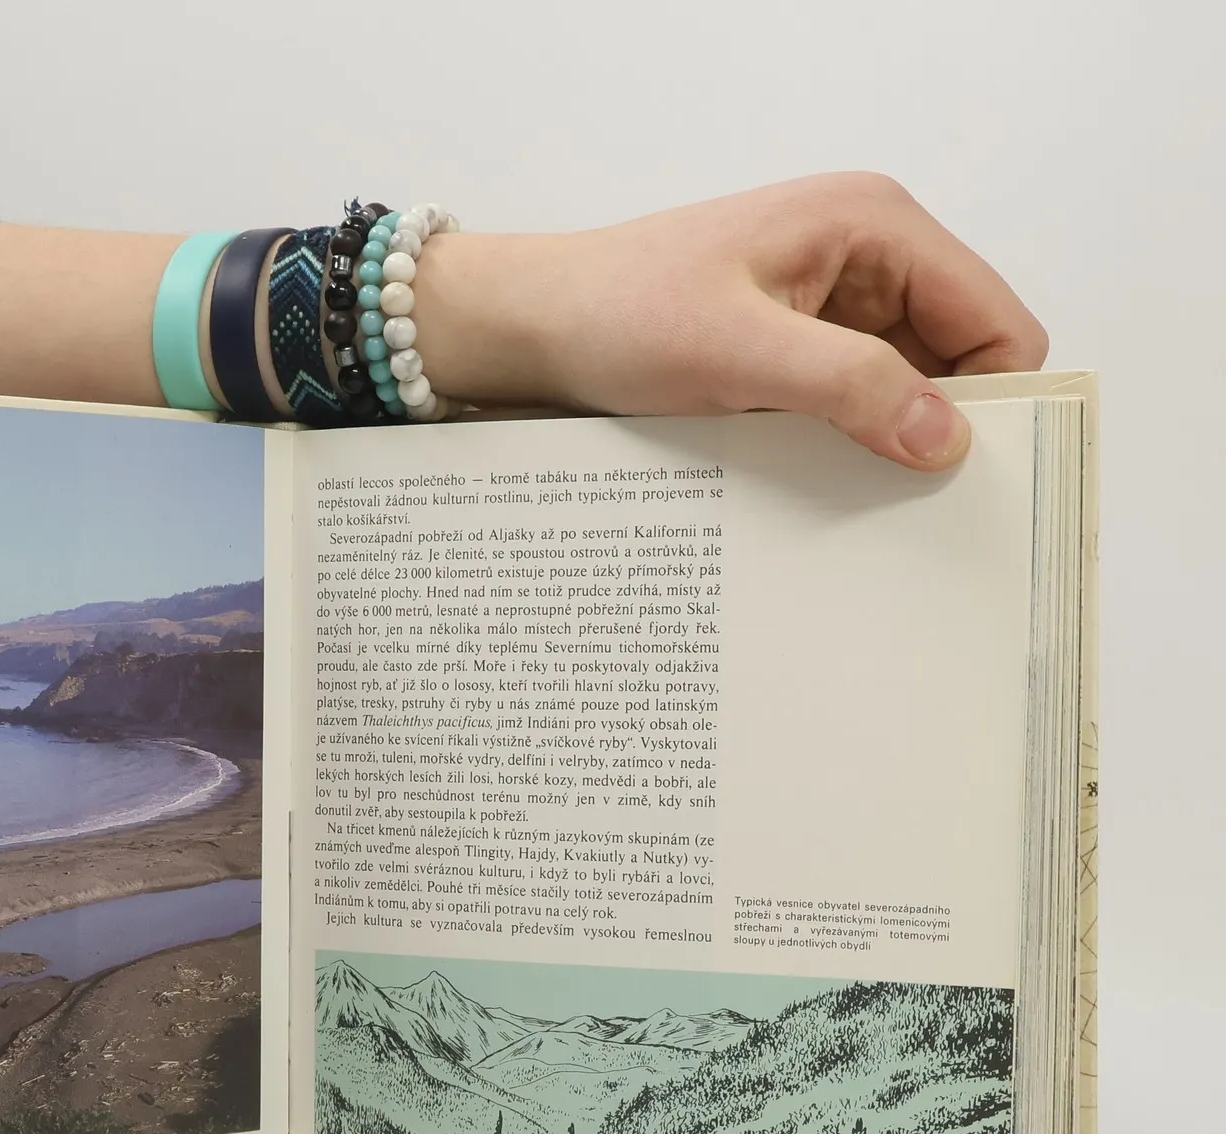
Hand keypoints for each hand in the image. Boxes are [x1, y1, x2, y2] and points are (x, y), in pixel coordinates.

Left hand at [421, 172, 1048, 470]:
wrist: (533, 326)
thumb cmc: (617, 313)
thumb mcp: (735, 353)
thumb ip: (847, 386)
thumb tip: (946, 436)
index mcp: (875, 226)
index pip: (995, 321)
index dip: (994, 401)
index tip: (964, 481)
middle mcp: (866, 258)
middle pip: (955, 363)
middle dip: (936, 430)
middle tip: (904, 511)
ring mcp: (830, 307)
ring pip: (900, 394)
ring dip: (880, 445)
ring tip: (845, 500)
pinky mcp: (792, 351)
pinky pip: (846, 408)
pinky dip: (839, 447)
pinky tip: (809, 486)